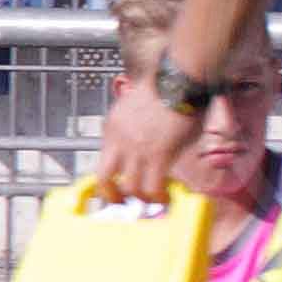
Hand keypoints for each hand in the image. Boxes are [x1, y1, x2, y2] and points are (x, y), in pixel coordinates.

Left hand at [94, 76, 195, 206]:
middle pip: (104, 179)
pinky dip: (159, 197)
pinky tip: (166, 198)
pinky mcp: (159, 156)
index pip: (103, 160)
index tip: (117, 184)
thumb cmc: (168, 86)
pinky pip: (154, 187)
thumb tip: (153, 136)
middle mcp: (119, 141)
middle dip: (112, 196)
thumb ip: (141, 125)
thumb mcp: (141, 105)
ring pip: (130, 188)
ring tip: (152, 202)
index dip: (110, 176)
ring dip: (141, 198)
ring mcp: (138, 150)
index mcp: (113, 127)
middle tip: (123, 203)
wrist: (179, 79)